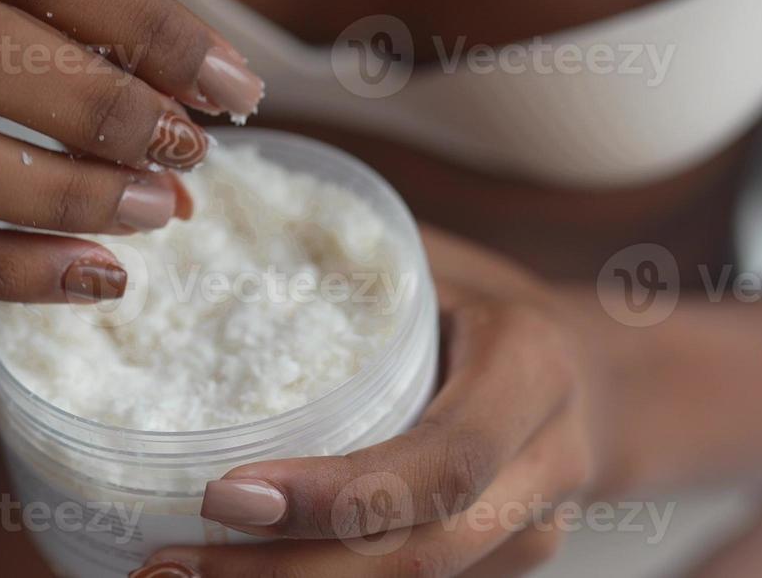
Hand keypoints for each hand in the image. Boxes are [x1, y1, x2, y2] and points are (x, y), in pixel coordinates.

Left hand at [134, 226, 602, 577]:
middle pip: (418, 556)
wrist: (600, 380)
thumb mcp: (442, 264)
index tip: (222, 494)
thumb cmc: (487, 304)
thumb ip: (355, 259)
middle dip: (283, 576)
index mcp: (531, 372)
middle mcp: (546, 468)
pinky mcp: (501, 571)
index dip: (335, 492)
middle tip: (162, 566)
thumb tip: (210, 220)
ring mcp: (533, 534)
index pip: (440, 459)